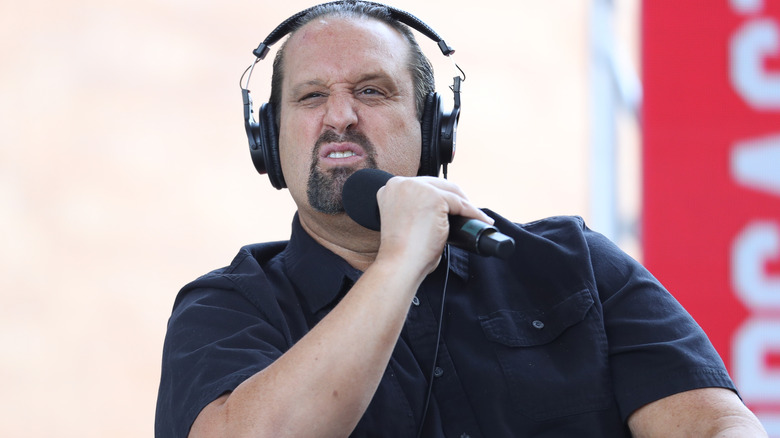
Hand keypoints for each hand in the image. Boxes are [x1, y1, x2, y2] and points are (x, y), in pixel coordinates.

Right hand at [374, 176, 492, 275]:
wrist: (400, 264)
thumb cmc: (401, 251)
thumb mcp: (405, 220)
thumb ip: (417, 208)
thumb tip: (441, 209)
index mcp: (393, 188)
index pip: (424, 186)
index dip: (440, 196)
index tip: (451, 208)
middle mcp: (402, 183)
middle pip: (438, 185)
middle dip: (455, 198)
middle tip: (467, 213)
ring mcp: (418, 188)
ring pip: (451, 192)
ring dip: (466, 205)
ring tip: (476, 218)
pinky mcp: (434, 197)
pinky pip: (461, 204)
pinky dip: (473, 213)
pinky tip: (481, 221)